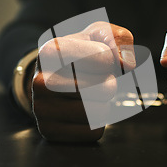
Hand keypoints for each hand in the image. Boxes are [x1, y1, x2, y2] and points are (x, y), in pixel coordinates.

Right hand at [31, 22, 134, 141]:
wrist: (53, 77)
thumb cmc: (81, 54)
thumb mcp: (99, 35)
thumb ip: (119, 39)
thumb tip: (127, 64)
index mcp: (50, 51)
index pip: (104, 58)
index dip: (110, 59)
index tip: (98, 58)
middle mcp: (40, 81)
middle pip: (106, 88)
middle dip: (109, 83)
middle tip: (94, 79)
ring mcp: (41, 109)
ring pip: (100, 112)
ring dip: (103, 103)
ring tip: (88, 93)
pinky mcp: (50, 131)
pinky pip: (94, 132)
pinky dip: (96, 123)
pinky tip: (81, 109)